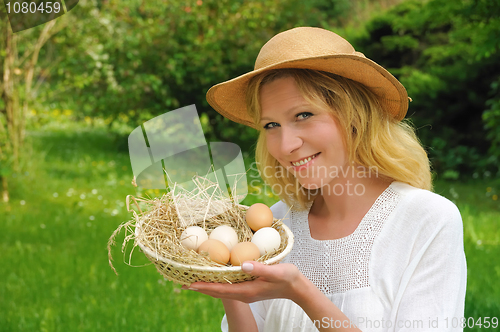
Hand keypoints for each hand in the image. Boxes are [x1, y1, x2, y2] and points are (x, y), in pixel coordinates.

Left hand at [182, 261, 303, 302]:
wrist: (297, 288)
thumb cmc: (288, 278)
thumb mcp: (276, 271)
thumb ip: (259, 268)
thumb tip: (241, 265)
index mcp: (247, 291)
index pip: (220, 289)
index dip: (204, 286)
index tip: (189, 283)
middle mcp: (243, 294)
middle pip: (217, 292)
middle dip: (201, 287)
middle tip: (183, 282)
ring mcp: (246, 292)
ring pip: (221, 290)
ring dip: (207, 285)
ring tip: (193, 280)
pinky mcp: (248, 288)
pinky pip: (228, 287)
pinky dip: (217, 282)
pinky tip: (214, 275)